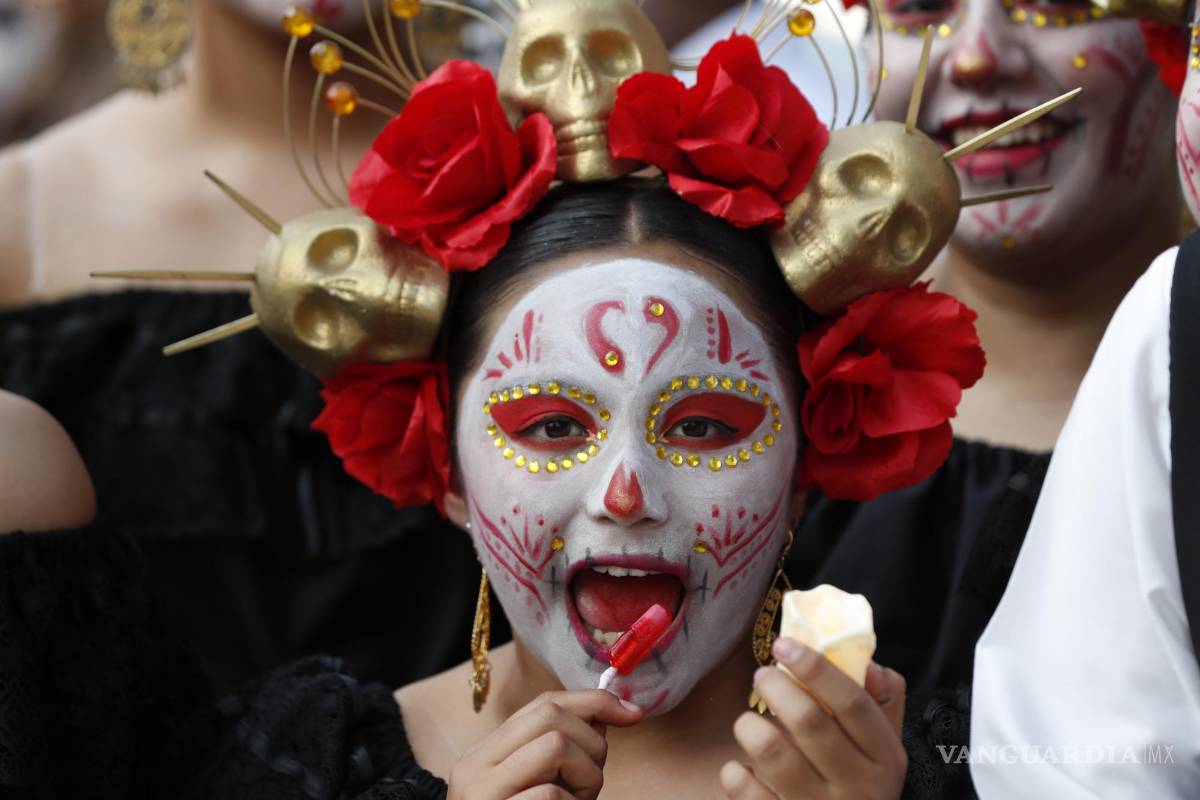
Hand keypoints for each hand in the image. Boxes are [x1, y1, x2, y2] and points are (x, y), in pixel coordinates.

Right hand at [448, 689, 643, 799]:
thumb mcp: (536, 789)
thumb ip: (560, 753)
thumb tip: (610, 713)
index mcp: (484, 755)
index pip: (543, 703)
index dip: (594, 702)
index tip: (632, 714)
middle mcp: (474, 767)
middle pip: (551, 716)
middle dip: (591, 744)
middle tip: (590, 785)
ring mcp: (480, 793)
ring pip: (555, 745)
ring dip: (585, 776)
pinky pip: (551, 794)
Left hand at [721, 638, 906, 799]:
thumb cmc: (861, 785)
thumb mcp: (883, 748)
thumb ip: (884, 703)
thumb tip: (871, 664)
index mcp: (886, 758)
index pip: (852, 702)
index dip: (815, 667)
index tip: (783, 644)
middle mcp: (859, 787)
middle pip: (809, 722)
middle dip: (776, 688)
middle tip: (761, 676)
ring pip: (773, 753)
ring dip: (750, 727)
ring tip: (748, 723)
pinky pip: (747, 790)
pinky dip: (735, 772)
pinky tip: (740, 768)